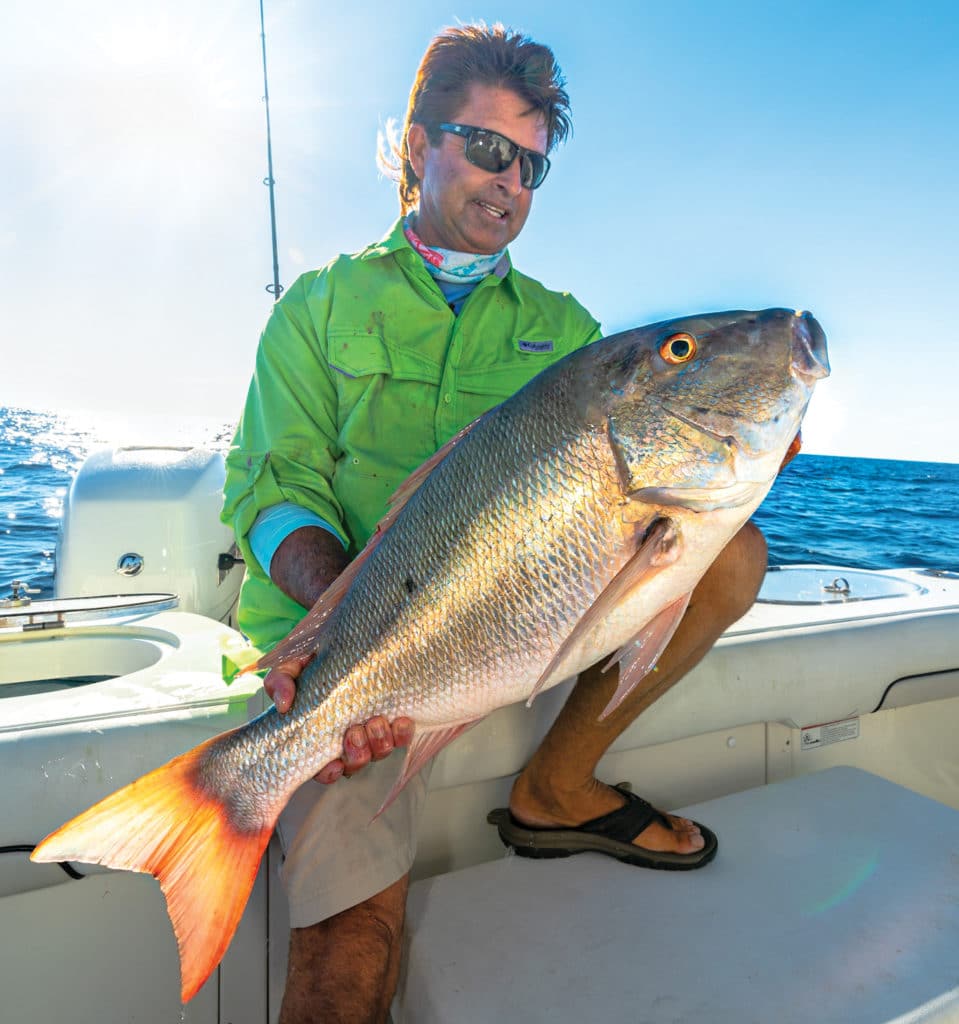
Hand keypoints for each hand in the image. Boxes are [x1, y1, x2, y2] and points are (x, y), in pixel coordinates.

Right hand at [264, 652, 413, 782]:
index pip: (324, 770)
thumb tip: (283, 705)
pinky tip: (402, 721)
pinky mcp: (395, 720)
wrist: (347, 644)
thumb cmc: (314, 661)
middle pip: (355, 764)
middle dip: (357, 754)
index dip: (329, 772)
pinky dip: (402, 733)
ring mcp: (373, 731)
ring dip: (379, 743)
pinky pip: (402, 737)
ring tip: (377, 721)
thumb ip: (281, 682)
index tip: (333, 764)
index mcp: (321, 737)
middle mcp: (348, 740)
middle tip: (355, 732)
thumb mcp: (292, 667)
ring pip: (379, 753)